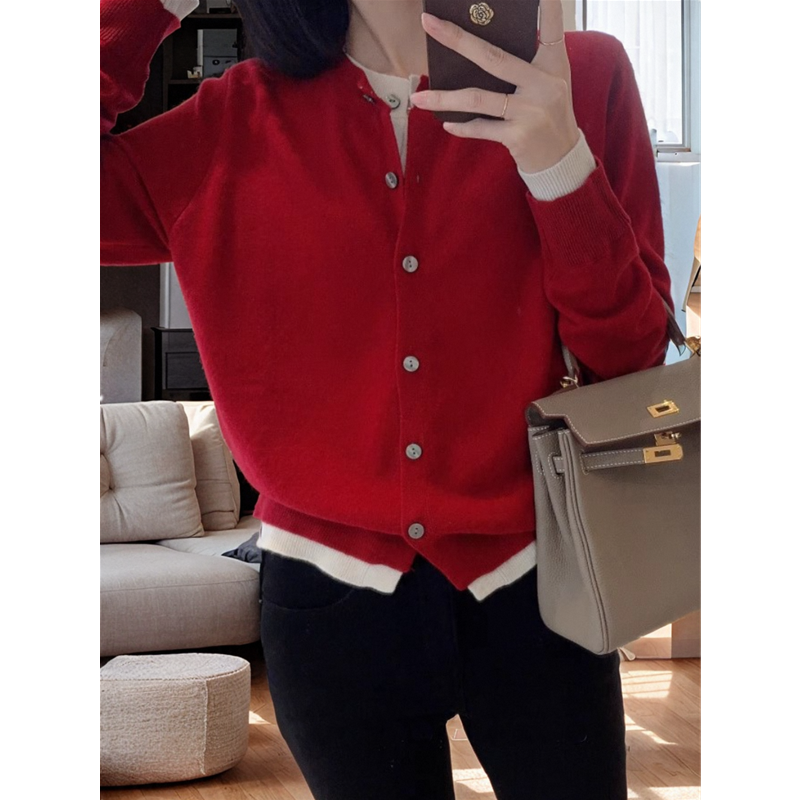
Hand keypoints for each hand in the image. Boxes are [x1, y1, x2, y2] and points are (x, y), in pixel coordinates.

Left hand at [409, 0, 579, 173]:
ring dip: (444, 99)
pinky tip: (447, 124)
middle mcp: (545, 84)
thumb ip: (524, 64)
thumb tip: (477, 49)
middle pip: (493, 57)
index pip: (551, 26)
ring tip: (418, 99)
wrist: (562, 159)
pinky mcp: (519, 136)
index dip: (546, 4)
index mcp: (553, 64)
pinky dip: (462, 126)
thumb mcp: (548, 83)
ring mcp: (531, 111)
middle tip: (429, 24)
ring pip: (478, 98)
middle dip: (457, 39)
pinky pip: (481, 128)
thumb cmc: (549, 115)